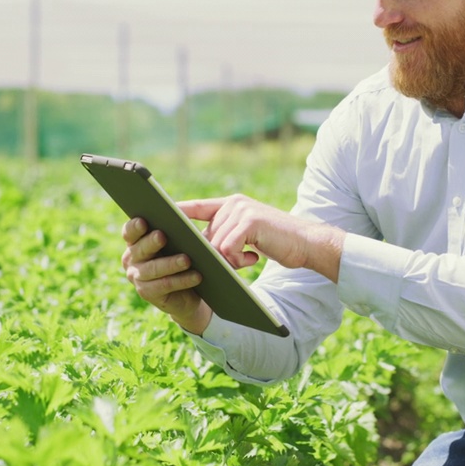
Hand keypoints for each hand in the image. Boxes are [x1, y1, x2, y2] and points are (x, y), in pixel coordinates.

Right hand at [121, 217, 211, 334]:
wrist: (190, 290)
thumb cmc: (184, 256)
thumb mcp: (180, 240)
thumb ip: (176, 226)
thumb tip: (180, 213)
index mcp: (136, 241)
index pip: (130, 231)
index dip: (134, 227)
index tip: (143, 221)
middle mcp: (132, 258)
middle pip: (140, 249)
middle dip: (151, 243)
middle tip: (162, 236)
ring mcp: (137, 277)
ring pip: (153, 269)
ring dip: (171, 264)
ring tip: (187, 260)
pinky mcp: (147, 293)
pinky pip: (165, 285)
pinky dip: (182, 280)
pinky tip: (196, 276)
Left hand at [179, 194, 343, 281]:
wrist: (308, 243)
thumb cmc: (277, 243)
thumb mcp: (247, 237)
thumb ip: (226, 236)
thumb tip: (202, 251)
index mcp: (231, 205)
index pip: (196, 207)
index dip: (177, 213)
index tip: (156, 217)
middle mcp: (234, 204)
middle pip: (206, 235)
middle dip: (214, 255)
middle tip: (236, 261)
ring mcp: (242, 210)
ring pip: (216, 244)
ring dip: (229, 260)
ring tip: (250, 258)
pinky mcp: (250, 222)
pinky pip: (228, 248)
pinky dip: (237, 259)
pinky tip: (254, 258)